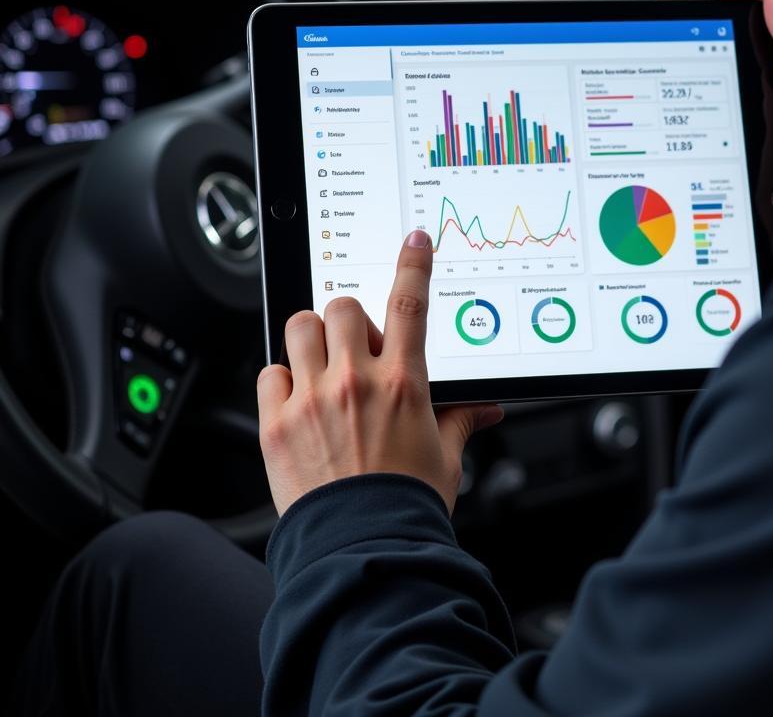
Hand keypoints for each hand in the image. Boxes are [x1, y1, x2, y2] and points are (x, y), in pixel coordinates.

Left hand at [256, 230, 503, 516]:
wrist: (364, 549)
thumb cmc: (407, 504)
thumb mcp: (445, 455)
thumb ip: (462, 419)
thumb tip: (487, 409)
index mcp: (402, 383)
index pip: (409, 303)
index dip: (414, 263)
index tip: (415, 240)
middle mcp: (355, 382)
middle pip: (340, 306)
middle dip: (346, 320)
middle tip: (354, 350)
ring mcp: (312, 399)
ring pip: (300, 327)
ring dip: (311, 339)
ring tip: (321, 368)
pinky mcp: (276, 423)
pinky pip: (269, 372)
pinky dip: (282, 381)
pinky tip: (297, 404)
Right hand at [659, 0, 772, 254]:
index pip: (770, 17)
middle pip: (738, 45)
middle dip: (703, 24)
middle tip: (671, 11)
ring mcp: (764, 120)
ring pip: (723, 83)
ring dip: (693, 68)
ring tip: (666, 53)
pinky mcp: (749, 149)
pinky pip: (716, 123)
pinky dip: (694, 112)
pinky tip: (674, 109)